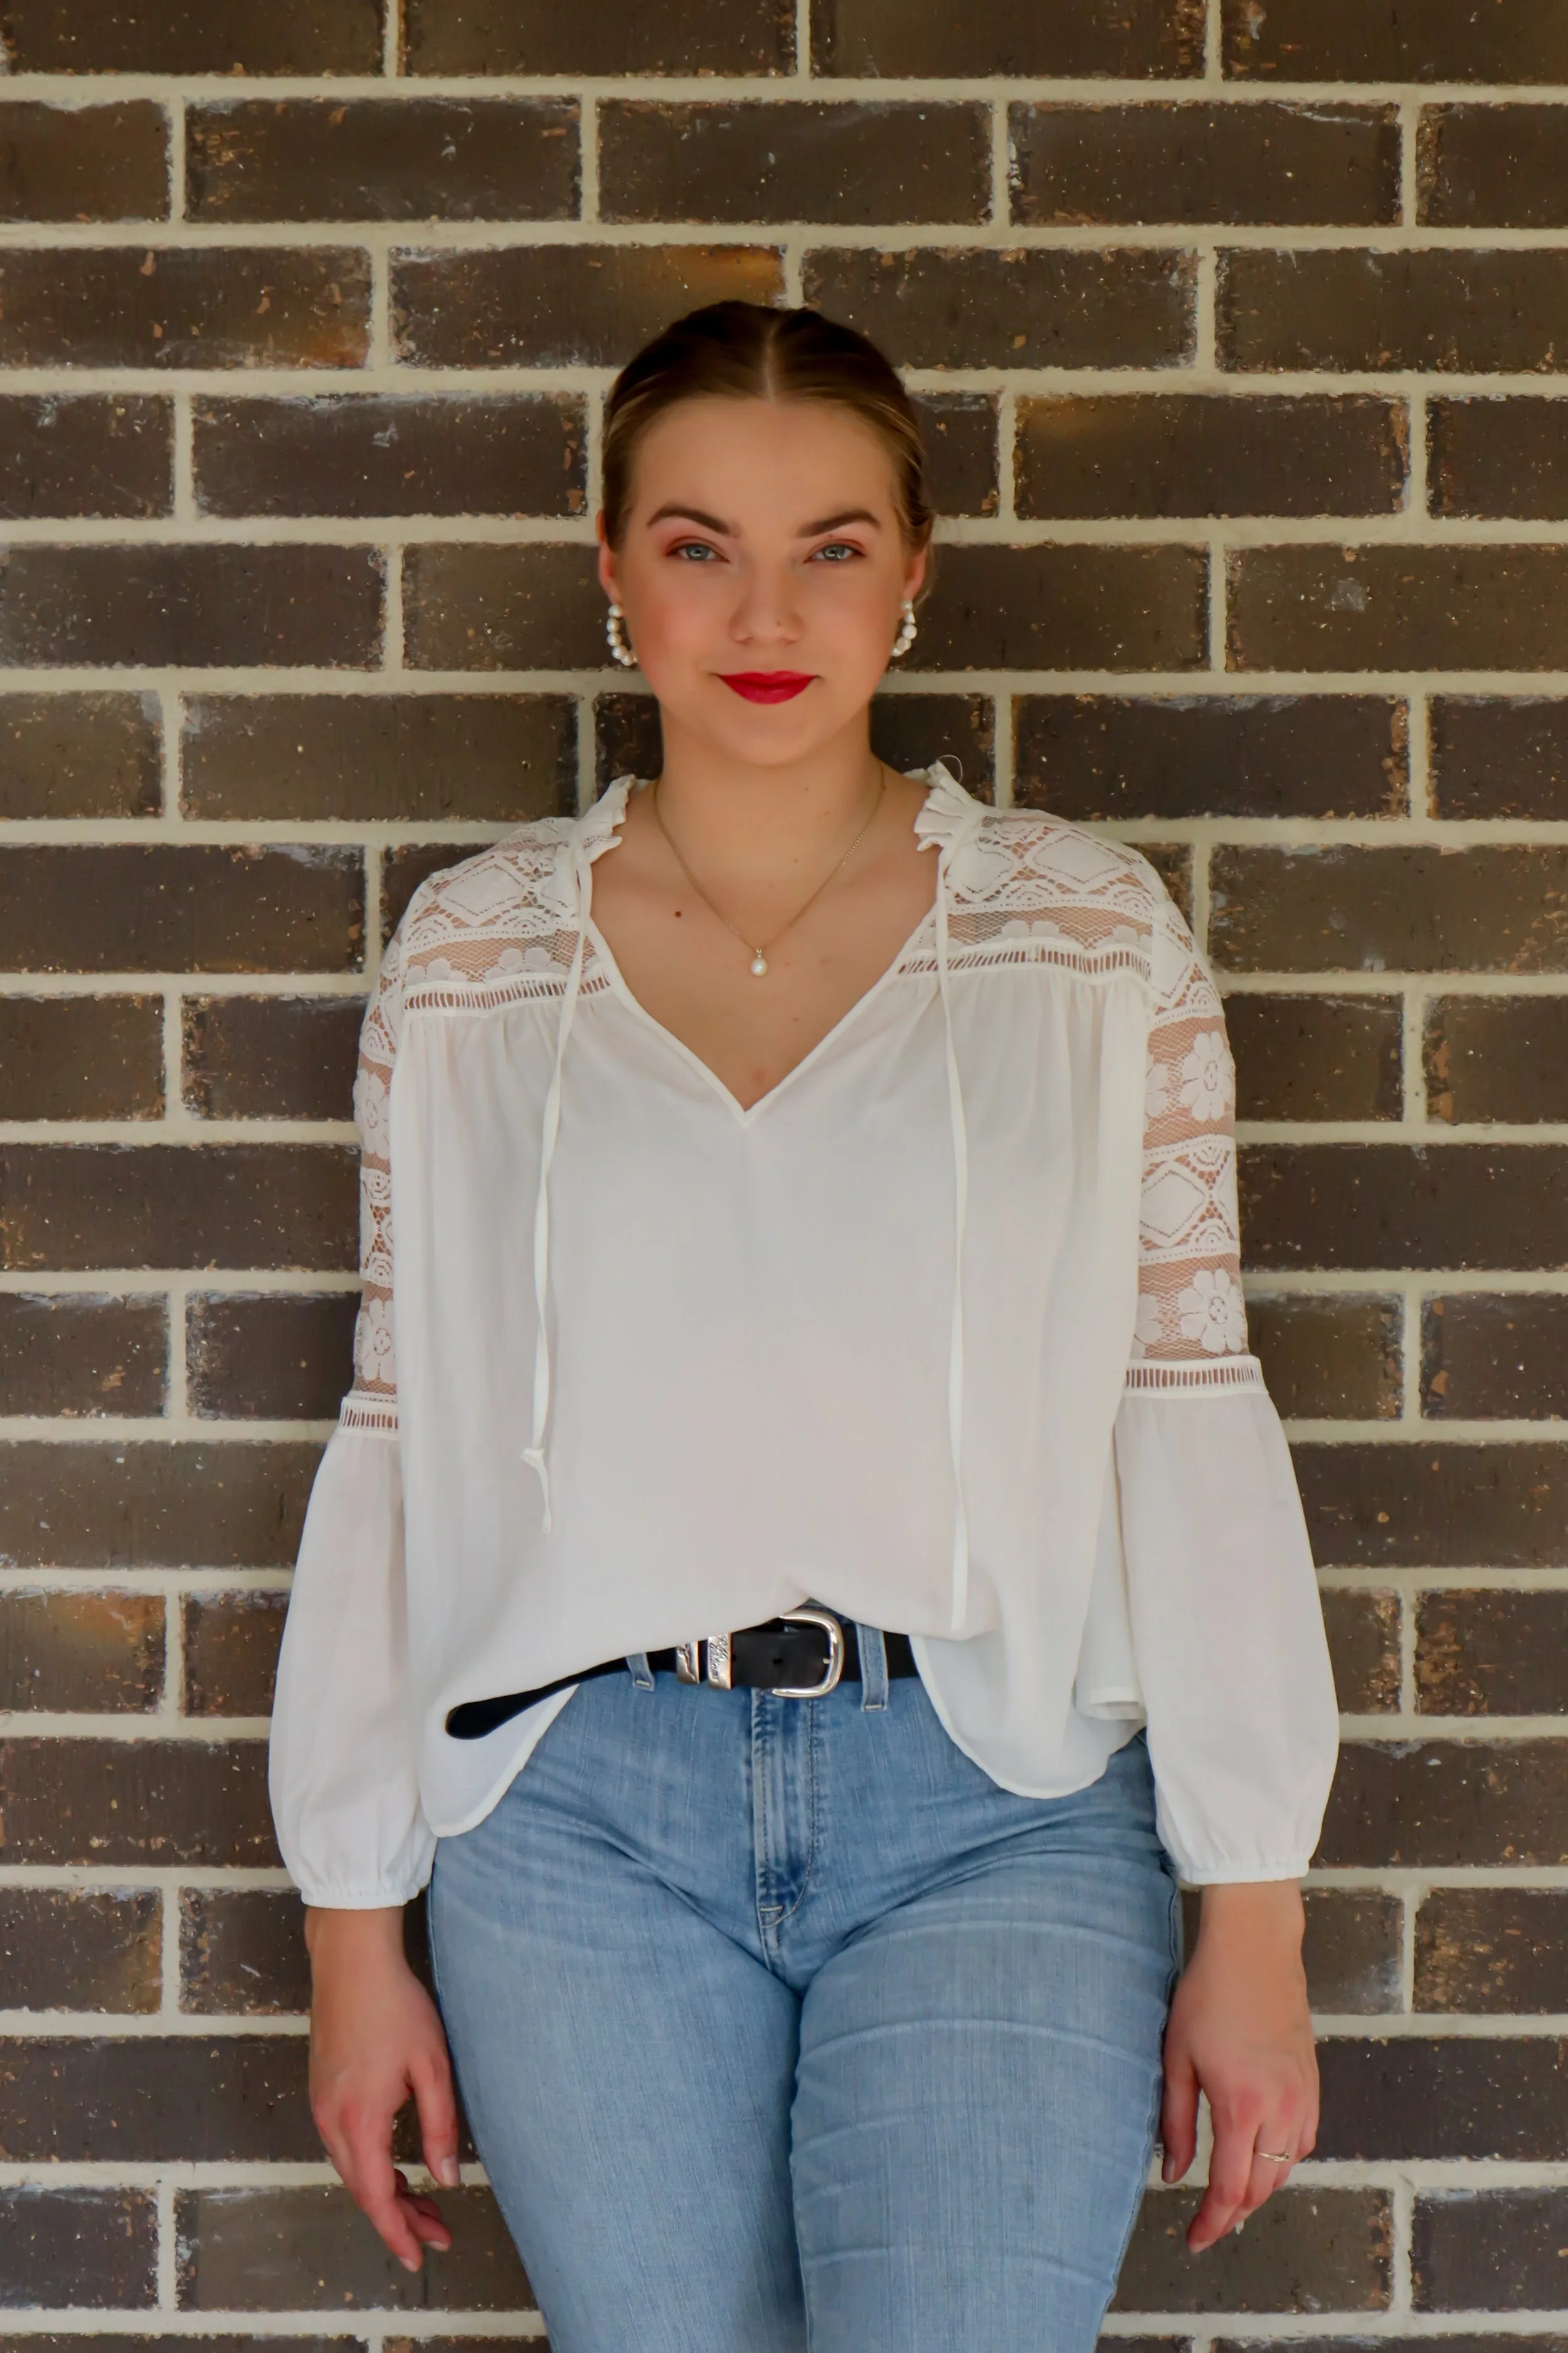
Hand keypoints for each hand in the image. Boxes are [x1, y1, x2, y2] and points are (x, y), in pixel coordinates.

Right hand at [305, 1905, 459, 2271]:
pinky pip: (345, 2147)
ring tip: (425, 2205)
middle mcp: (331, 2122)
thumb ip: (440, 2126)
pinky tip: (396, 2167)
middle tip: (438, 2231)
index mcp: (359, 2120)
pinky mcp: (322, 2091)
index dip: (399, 2232)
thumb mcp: (431, 2066)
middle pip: (363, 2190)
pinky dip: (371, 2167)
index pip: (377, 2197)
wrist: (351, 1961)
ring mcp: (321, 2106)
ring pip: (352, 2170)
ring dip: (386, 2193)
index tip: (421, 2257)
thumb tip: (447, 2178)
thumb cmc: (396, 2006)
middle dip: (399, 2218)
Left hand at [1159, 1880, 1317, 2252]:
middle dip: (1235, 2213)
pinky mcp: (1313, 2080)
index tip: (1193, 2241)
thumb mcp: (1176, 2057)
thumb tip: (1172, 2174)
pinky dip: (1284, 2160)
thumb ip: (1174, 2121)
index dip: (1212, 2223)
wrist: (1255, 1946)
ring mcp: (1303, 2095)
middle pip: (1263, 2187)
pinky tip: (1263, 2155)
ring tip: (1232, 2196)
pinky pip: (1304, 2139)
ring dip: (1261, 2188)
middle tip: (1208, 2225)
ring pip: (1288, 2168)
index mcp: (1242, 2106)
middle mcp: (1281, 2109)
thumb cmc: (1207, 1995)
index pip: (1231, 2188)